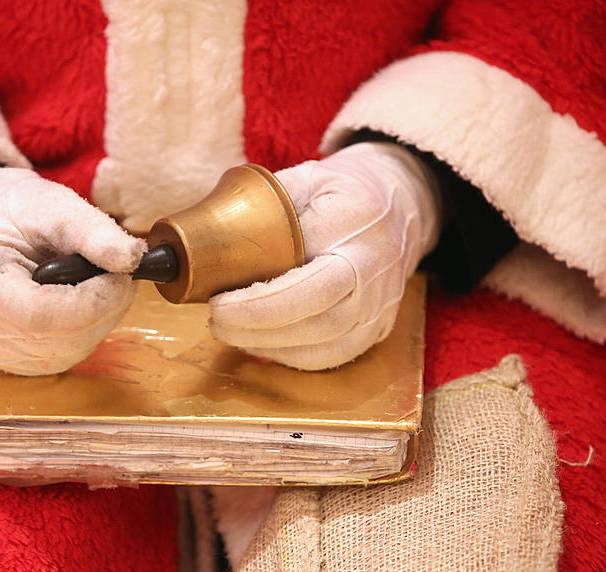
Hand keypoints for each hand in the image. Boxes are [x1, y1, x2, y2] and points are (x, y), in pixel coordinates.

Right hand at [0, 168, 144, 375]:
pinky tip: (89, 299)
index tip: (123, 273)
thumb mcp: (52, 205)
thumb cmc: (15, 215)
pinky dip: (90, 328)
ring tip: (104, 280)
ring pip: (71, 350)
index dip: (93, 299)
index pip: (40, 314)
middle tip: (123, 273)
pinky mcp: (17, 361)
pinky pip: (67, 354)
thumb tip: (132, 260)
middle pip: (61, 337)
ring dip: (103, 317)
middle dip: (106, 306)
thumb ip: (92, 231)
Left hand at [208, 142, 440, 369]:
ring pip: (322, 349)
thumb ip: (264, 208)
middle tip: (215, 321)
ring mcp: (380, 311)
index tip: (218, 302)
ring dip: (267, 347)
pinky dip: (287, 357)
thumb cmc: (341, 191)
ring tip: (228, 330)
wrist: (400, 208)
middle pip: (319, 324)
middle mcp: (376, 279)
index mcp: (357, 234)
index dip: (261, 305)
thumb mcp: (304, 179)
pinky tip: (257, 342)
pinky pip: (328, 358)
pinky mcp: (374, 331)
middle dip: (257, 330)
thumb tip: (206, 242)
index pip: (313, 286)